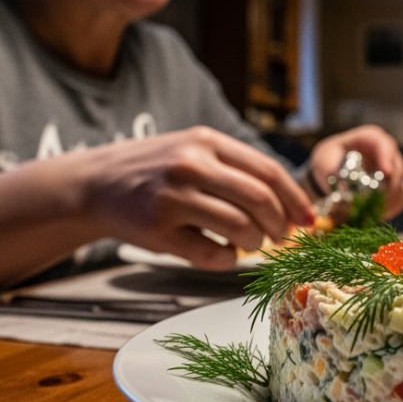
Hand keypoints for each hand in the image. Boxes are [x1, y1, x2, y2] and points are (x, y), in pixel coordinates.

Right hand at [81, 126, 313, 269]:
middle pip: (259, 199)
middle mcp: (190, 165)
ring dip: (255, 243)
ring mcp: (172, 198)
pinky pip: (210, 254)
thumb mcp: (194, 150)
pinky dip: (227, 259)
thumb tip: (290, 203)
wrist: (95, 183)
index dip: (295, 199)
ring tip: (250, 243)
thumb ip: (237, 168)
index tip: (307, 219)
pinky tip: (223, 253)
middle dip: (279, 224)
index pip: (268, 171)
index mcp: (206, 142)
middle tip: (280, 236)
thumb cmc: (156, 170)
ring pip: (239, 227)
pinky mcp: (158, 231)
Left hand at [309, 125, 402, 218]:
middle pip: (397, 169)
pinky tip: (372, 214)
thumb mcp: (324, 160)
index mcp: (371, 138)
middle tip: (370, 204)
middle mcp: (388, 153)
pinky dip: (389, 209)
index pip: (384, 144)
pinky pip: (400, 200)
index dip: (387, 158)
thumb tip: (341, 184)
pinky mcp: (397, 188)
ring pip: (400, 186)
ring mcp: (396, 171)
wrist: (334, 170)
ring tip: (366, 213)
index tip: (385, 172)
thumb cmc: (330, 159)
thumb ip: (330, 170)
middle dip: (385, 188)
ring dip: (386, 202)